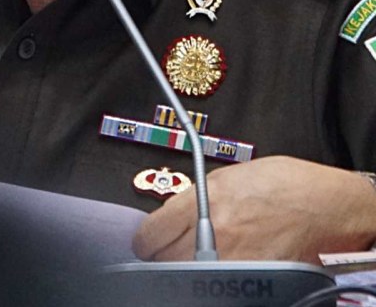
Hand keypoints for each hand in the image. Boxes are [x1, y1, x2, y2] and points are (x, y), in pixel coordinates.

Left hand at [132, 156, 375, 263]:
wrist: (322, 204)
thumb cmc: (281, 184)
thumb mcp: (228, 178)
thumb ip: (196, 200)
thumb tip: (171, 218)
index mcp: (204, 199)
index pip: (151, 233)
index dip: (144, 242)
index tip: (145, 245)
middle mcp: (213, 231)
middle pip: (164, 260)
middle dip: (162, 258)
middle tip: (168, 255)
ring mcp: (231, 260)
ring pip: (185, 278)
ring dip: (184, 272)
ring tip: (196, 264)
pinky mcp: (250, 281)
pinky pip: (212, 289)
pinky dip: (208, 284)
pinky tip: (215, 276)